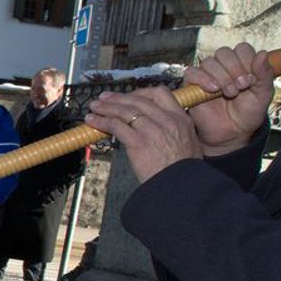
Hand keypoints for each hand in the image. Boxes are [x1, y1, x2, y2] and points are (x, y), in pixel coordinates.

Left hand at [85, 88, 200, 182]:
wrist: (179, 187)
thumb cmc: (181, 170)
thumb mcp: (188, 142)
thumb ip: (172, 129)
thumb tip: (153, 124)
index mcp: (181, 118)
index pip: (161, 93)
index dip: (142, 92)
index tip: (130, 96)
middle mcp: (167, 121)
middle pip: (138, 101)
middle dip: (118, 98)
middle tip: (105, 98)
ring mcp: (152, 130)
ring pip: (125, 111)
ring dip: (107, 107)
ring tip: (95, 107)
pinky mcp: (139, 142)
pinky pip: (116, 126)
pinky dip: (102, 121)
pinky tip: (93, 121)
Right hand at [180, 43, 275, 154]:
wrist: (232, 133)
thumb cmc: (248, 113)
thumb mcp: (263, 95)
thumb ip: (265, 74)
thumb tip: (263, 53)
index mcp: (242, 64)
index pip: (242, 49)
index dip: (247, 61)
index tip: (252, 79)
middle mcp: (223, 66)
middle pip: (224, 52)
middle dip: (234, 69)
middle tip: (242, 86)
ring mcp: (207, 74)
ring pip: (210, 62)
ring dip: (222, 77)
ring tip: (230, 93)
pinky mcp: (192, 84)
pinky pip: (192, 72)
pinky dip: (203, 79)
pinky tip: (214, 90)